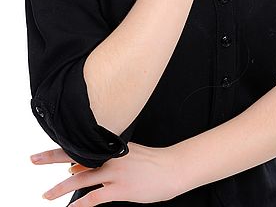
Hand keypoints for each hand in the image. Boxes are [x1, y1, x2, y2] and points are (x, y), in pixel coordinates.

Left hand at [31, 142, 182, 204]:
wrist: (172, 168)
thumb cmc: (150, 162)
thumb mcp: (126, 154)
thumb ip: (101, 160)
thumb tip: (74, 167)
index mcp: (112, 145)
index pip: (82, 144)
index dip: (62, 147)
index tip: (45, 149)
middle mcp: (111, 156)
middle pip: (76, 156)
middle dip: (52, 157)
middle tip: (33, 159)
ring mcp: (116, 172)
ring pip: (81, 179)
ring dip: (61, 188)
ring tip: (46, 195)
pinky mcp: (121, 189)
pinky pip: (95, 198)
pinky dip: (81, 204)